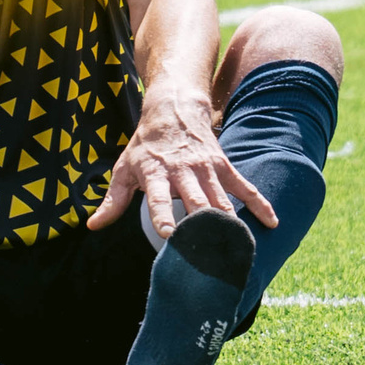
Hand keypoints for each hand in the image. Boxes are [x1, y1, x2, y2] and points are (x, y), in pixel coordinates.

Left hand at [86, 82, 274, 237]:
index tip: (169, 235)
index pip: (159, 198)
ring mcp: (207, 169)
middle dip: (202, 226)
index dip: (163, 216)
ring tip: (237, 249)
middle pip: (195, 201)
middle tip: (209, 254)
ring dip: (229, 223)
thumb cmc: (145, 146)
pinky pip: (244, 187)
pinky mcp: (224, 167)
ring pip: (221, 199)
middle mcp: (183, 171)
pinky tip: (271, 223)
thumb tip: (93, 225)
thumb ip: (113, 200)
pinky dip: (259, 204)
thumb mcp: (124, 169)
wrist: (173, 110)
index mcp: (156, 173)